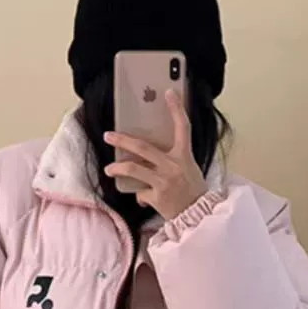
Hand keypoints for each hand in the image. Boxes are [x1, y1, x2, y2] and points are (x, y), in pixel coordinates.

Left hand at [104, 90, 206, 220]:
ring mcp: (164, 181)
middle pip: (143, 148)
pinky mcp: (157, 197)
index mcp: (185, 155)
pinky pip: (140, 193)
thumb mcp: (189, 168)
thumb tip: (149, 154)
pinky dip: (140, 196)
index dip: (176, 108)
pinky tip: (144, 199)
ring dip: (117, 168)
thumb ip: (173, 158)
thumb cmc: (193, 190)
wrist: (199, 216)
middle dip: (122, 140)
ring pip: (133, 170)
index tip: (169, 93)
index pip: (183, 127)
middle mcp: (174, 166)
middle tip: (108, 135)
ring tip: (109, 170)